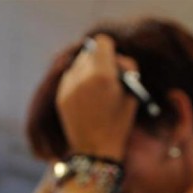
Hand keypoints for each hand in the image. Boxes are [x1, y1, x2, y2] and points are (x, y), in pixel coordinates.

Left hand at [55, 35, 138, 159]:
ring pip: (77, 64)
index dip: (110, 51)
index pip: (101, 42)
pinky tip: (86, 98)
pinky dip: (78, 81)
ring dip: (87, 70)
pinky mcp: (60, 96)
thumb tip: (115, 57)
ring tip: (96, 90)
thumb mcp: (132, 93)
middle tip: (107, 77)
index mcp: (102, 74)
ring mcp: (68, 87)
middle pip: (89, 52)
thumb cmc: (119, 123)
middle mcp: (81, 77)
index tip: (114, 63)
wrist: (95, 150)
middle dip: (99, 61)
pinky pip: (69, 77)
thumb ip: (126, 68)